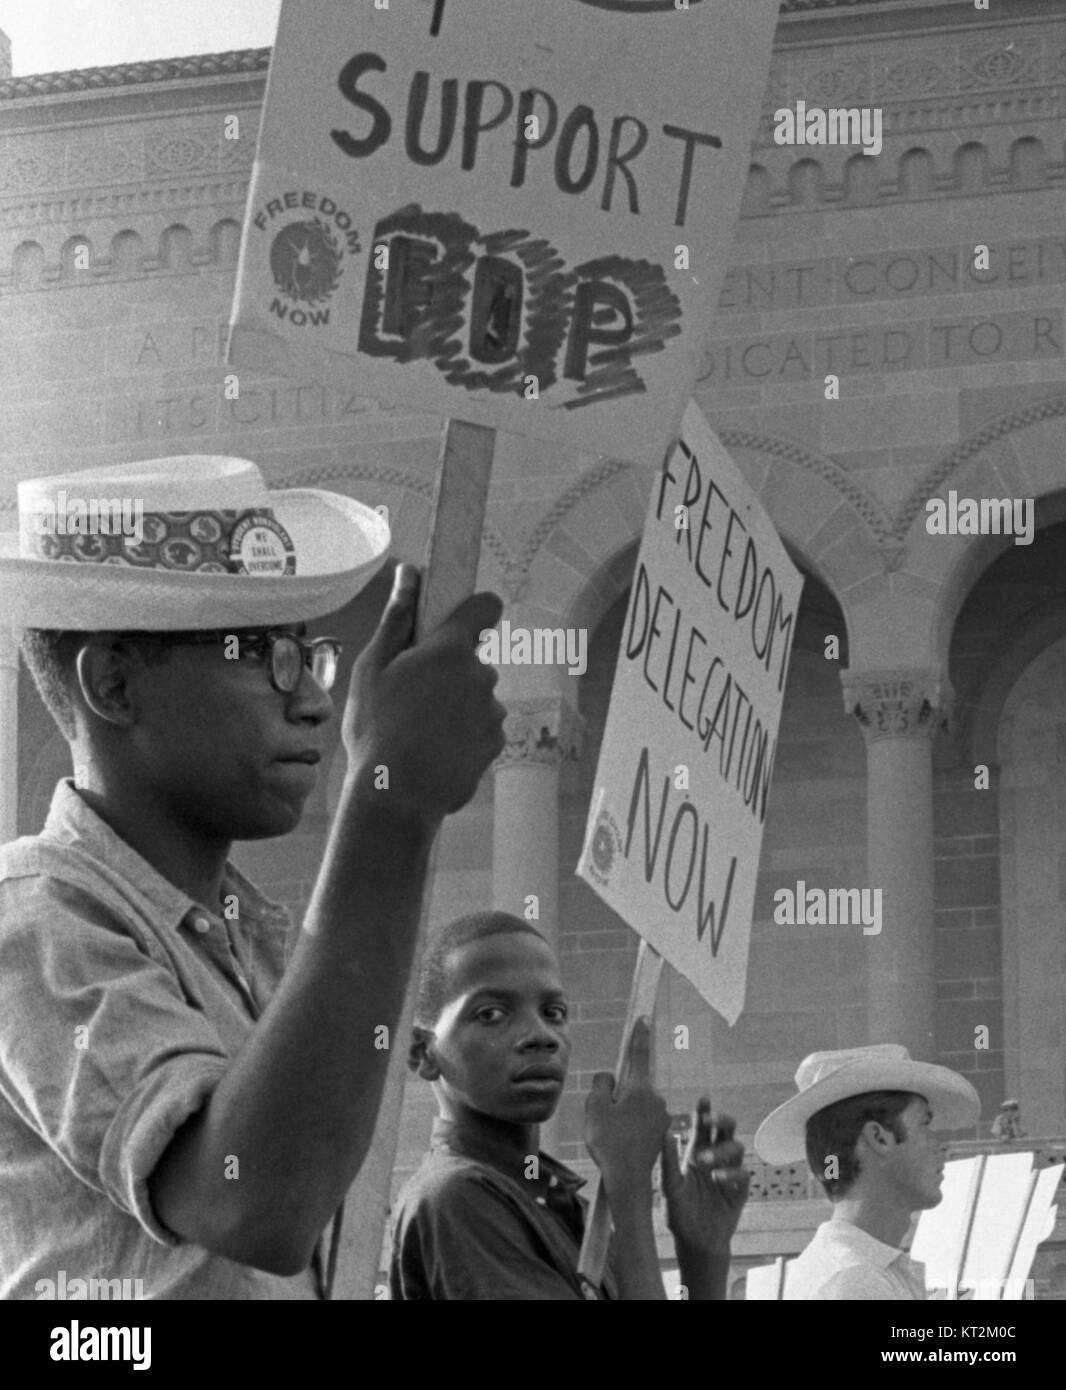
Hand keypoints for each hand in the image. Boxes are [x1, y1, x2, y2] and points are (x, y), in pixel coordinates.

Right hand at [342, 564, 505, 821]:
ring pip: (477, 696)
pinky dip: (464, 735)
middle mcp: (480, 675)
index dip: (475, 610)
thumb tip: (410, 573)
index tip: (458, 622)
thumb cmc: (376, 729)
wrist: (396, 796)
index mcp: (450, 650)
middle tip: (412, 697)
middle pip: (472, 660)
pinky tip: (434, 751)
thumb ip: (397, 617)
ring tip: (419, 732)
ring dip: (456, 706)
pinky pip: (482, 728)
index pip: (485, 607)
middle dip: (450, 672)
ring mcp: (492, 711)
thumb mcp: (372, 668)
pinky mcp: (497, 742)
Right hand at [585, 1018, 668, 1199]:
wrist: (629, 1182)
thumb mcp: (595, 1108)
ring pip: (636, 1106)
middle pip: (632, 1086)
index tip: (644, 1017)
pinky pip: (641, 1122)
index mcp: (641, 1088)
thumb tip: (611, 1079)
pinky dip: (630, 1128)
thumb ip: (602, 1085)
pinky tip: (621, 1145)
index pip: (639, 1054)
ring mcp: (662, 1118)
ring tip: (612, 1137)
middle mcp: (656, 1099)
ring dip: (624, 1114)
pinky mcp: (662, 1134)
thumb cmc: (610, 1143)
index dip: (639, 1035)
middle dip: (618, 1095)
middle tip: (604, 1119)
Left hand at [661, 1098, 749, 1255]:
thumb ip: (668, 1162)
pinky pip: (743, 1174)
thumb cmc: (679, 1213)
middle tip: (710, 1121)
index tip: (703, 1098)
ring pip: (737, 1148)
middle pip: (726, 1130)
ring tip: (703, 1161)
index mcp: (696, 1152)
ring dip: (722, 1150)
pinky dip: (732, 1173)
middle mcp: (714, 1158)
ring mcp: (728, 1173)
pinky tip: (718, 1179)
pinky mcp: (739, 1191)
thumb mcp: (669, 1188)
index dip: (704, 1111)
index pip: (702, 1126)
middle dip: (721, 1120)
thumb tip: (667, 1133)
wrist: (695, 1242)